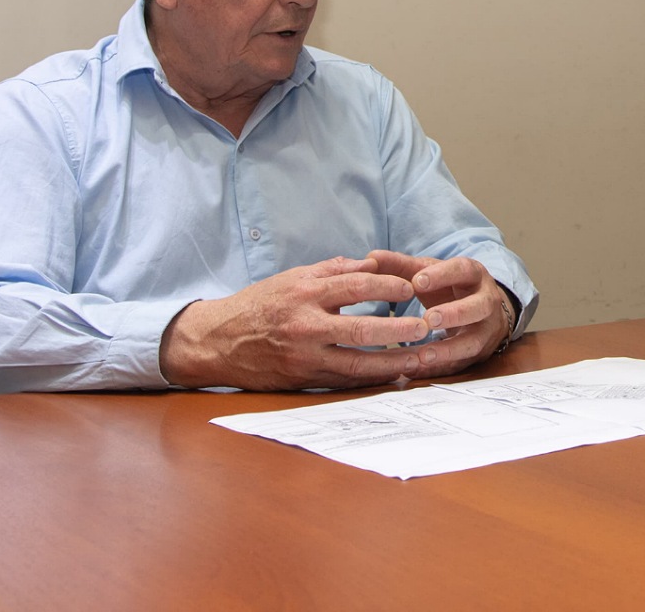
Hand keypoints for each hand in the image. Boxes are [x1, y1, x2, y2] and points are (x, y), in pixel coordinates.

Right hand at [159, 256, 432, 390]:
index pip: (356, 286)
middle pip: (362, 329)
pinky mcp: (302, 379)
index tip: (412, 289)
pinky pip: (343, 381)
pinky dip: (370, 380)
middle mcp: (305, 325)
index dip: (388, 287)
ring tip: (420, 358)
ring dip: (393, 363)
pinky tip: (393, 376)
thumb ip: (332, 270)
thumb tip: (371, 263)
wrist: (217, 341)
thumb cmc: (260, 304)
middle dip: (399, 329)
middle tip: (427, 326)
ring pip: (357, 363)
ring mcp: (304, 356)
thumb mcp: (292, 278)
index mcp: (305, 293)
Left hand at [363, 250, 514, 378]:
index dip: (442, 275)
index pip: (463, 270)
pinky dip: (441, 368)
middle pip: (479, 306)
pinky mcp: (478, 352)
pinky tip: (419, 369)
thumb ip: (401, 266)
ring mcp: (486, 329)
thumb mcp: (430, 274)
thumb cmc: (449, 288)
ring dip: (450, 349)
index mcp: (473, 274)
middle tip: (428, 319)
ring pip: (474, 340)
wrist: (482, 311)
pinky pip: (462, 363)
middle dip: (455, 313)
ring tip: (424, 354)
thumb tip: (371, 258)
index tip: (417, 282)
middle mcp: (486, 301)